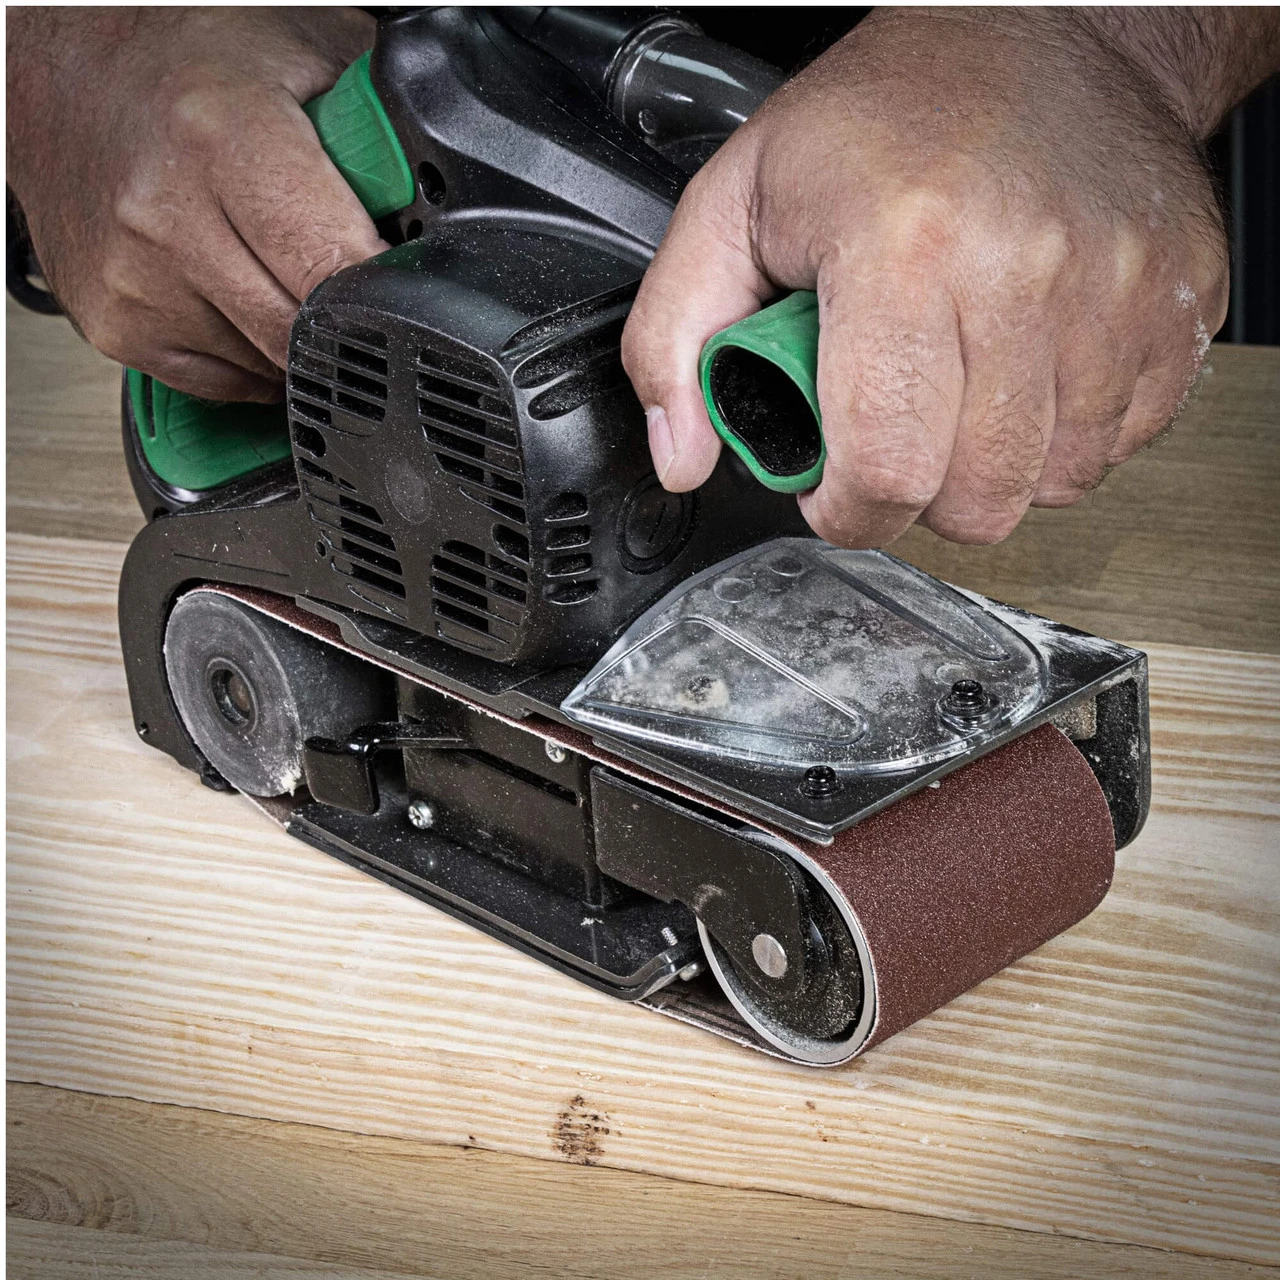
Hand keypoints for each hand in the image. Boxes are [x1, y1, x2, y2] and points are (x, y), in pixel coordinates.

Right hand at [6, 7, 384, 401]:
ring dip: (294, 335)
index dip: (389, 294)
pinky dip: (248, 353)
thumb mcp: (305, 53)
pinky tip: (236, 290)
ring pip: (271, 367)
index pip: (338, 272)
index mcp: (227, 142)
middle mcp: (170, 217)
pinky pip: (226, 382)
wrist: (61, 72)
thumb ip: (379, 132)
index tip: (409, 292)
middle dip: (345, 319)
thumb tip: (443, 203)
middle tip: (345, 273)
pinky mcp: (117, 327)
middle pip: (307, 336)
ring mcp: (137, 281)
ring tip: (274, 261)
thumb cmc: (186, 59)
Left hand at [623, 9, 1273, 546]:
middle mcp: (1024, 272)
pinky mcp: (1179, 306)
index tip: (833, 487)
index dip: (847, 509)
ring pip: (1053, 485)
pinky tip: (1027, 372)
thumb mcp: (733, 204)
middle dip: (917, 495)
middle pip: (976, 499)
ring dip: (993, 467)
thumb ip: (675, 339)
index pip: (885, 466)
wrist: (1046, 35)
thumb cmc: (886, 118)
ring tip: (959, 386)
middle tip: (893, 427)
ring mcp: (1117, 293)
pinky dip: (1065, 436)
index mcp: (903, 250)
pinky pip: (1121, 444)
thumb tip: (681, 457)